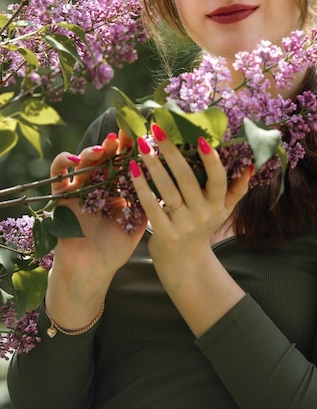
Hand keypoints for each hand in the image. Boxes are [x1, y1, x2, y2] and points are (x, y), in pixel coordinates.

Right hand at [48, 130, 146, 306]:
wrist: (91, 272)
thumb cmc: (114, 248)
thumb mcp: (136, 222)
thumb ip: (147, 201)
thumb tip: (168, 179)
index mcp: (116, 189)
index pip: (123, 162)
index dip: (131, 149)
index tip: (143, 137)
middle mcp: (97, 185)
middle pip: (104, 158)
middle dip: (114, 145)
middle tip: (124, 136)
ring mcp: (78, 189)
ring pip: (82, 162)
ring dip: (92, 151)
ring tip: (104, 148)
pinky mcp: (60, 197)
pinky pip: (57, 176)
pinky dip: (62, 163)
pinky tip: (74, 159)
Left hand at [129, 125, 251, 335]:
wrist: (185, 262)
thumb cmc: (203, 227)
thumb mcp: (224, 210)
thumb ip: (237, 189)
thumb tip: (250, 165)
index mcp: (218, 205)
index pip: (218, 180)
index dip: (211, 160)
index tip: (200, 138)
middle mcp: (202, 214)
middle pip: (187, 179)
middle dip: (172, 152)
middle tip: (158, 130)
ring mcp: (183, 225)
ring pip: (167, 190)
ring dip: (154, 165)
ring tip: (143, 145)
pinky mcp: (164, 233)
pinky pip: (151, 206)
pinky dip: (141, 187)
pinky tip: (133, 169)